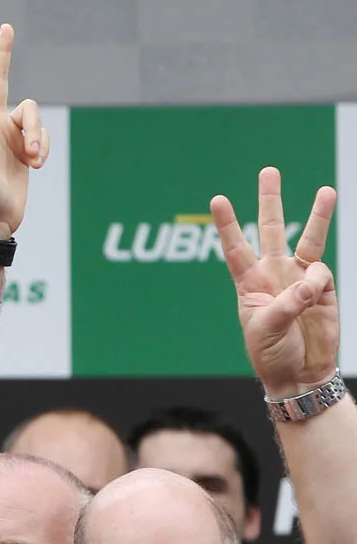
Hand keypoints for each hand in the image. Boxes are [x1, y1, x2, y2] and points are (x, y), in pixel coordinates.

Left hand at [0, 24, 48, 238]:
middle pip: (1, 79)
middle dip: (3, 53)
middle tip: (6, 26)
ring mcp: (11, 133)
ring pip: (34, 115)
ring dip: (36, 137)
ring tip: (30, 162)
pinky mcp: (27, 145)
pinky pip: (43, 135)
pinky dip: (43, 148)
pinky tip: (35, 166)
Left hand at [211, 168, 337, 397]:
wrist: (300, 372)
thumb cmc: (272, 353)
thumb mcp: (266, 330)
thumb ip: (286, 304)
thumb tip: (309, 281)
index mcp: (249, 283)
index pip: (235, 247)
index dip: (227, 224)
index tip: (218, 199)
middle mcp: (273, 273)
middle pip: (270, 229)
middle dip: (269, 201)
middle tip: (268, 171)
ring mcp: (300, 277)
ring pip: (308, 238)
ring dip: (317, 214)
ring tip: (326, 190)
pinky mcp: (323, 287)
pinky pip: (321, 273)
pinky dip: (318, 282)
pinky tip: (313, 298)